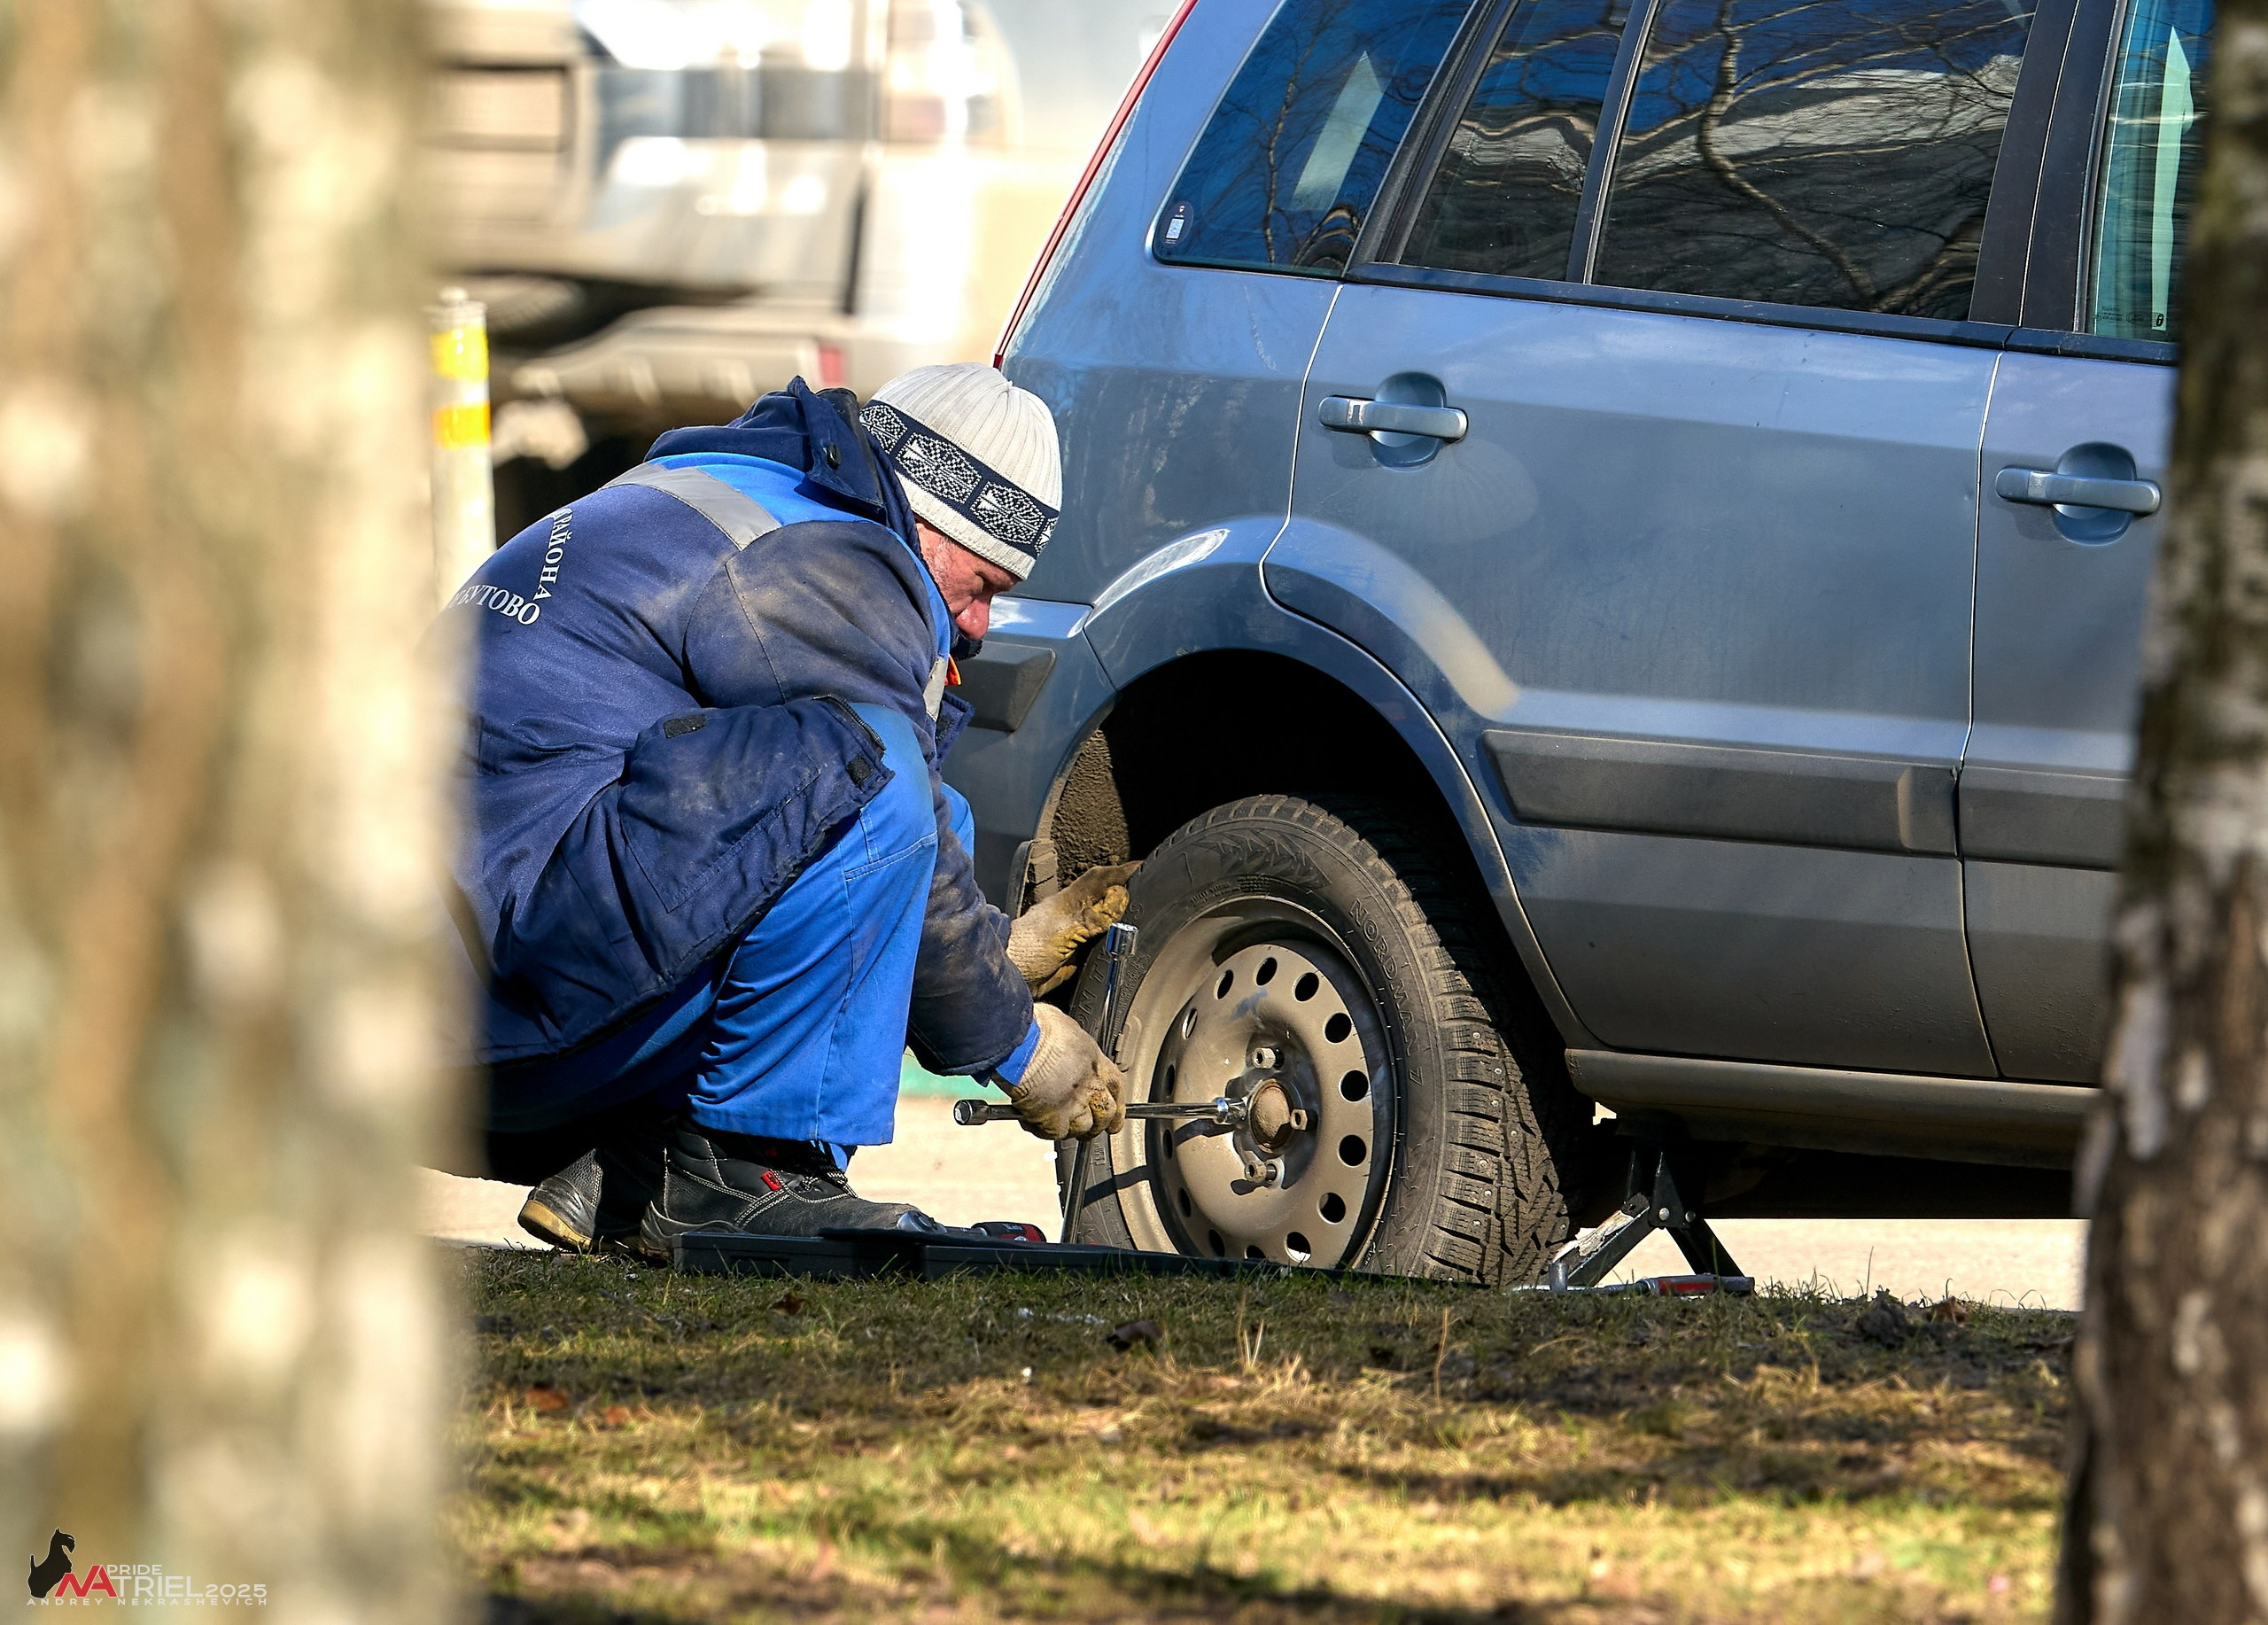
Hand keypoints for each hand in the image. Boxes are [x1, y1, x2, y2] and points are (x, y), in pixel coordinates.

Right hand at [1004, 1005, 1126, 1141]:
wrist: (1019, 1043)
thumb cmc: (1036, 1028)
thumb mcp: (1065, 1027)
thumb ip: (1071, 1045)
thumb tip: (1064, 1047)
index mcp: (1094, 1059)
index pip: (1116, 1086)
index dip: (1118, 1103)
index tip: (1115, 1114)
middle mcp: (1089, 1084)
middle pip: (1105, 1113)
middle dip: (1099, 1124)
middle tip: (1091, 1130)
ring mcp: (1073, 1103)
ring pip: (1083, 1127)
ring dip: (1071, 1129)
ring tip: (1057, 1125)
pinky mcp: (1053, 1119)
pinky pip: (1054, 1134)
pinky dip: (1043, 1130)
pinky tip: (1031, 1121)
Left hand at [1007, 862, 1138, 994]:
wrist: (1008, 979)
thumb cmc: (1024, 952)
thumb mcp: (1062, 932)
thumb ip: (1091, 917)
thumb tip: (1119, 897)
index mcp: (1067, 902)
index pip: (1099, 879)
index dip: (1121, 872)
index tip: (1143, 866)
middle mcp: (1072, 914)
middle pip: (1103, 895)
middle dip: (1124, 887)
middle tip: (1147, 884)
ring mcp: (1073, 932)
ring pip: (1103, 915)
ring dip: (1120, 910)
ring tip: (1141, 906)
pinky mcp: (1074, 953)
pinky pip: (1099, 938)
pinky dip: (1112, 934)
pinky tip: (1121, 937)